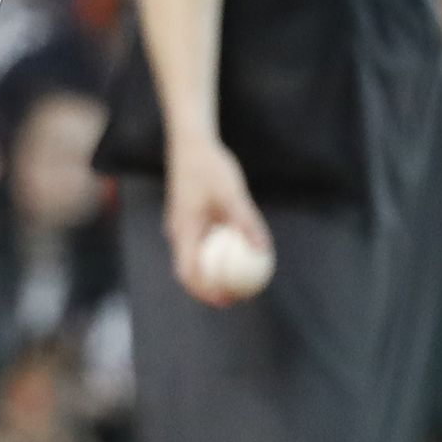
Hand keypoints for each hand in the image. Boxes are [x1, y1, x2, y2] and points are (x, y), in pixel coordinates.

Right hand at [164, 131, 272, 306]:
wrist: (191, 141)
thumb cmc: (210, 166)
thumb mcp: (232, 193)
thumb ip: (246, 222)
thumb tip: (263, 251)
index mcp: (183, 230)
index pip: (187, 272)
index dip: (205, 291)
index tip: (227, 300)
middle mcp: (178, 230)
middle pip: (189, 269)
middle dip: (210, 287)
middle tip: (236, 296)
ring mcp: (182, 223)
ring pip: (195, 255)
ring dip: (212, 270)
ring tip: (238, 279)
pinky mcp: (189, 215)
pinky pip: (200, 241)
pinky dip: (215, 252)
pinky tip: (236, 249)